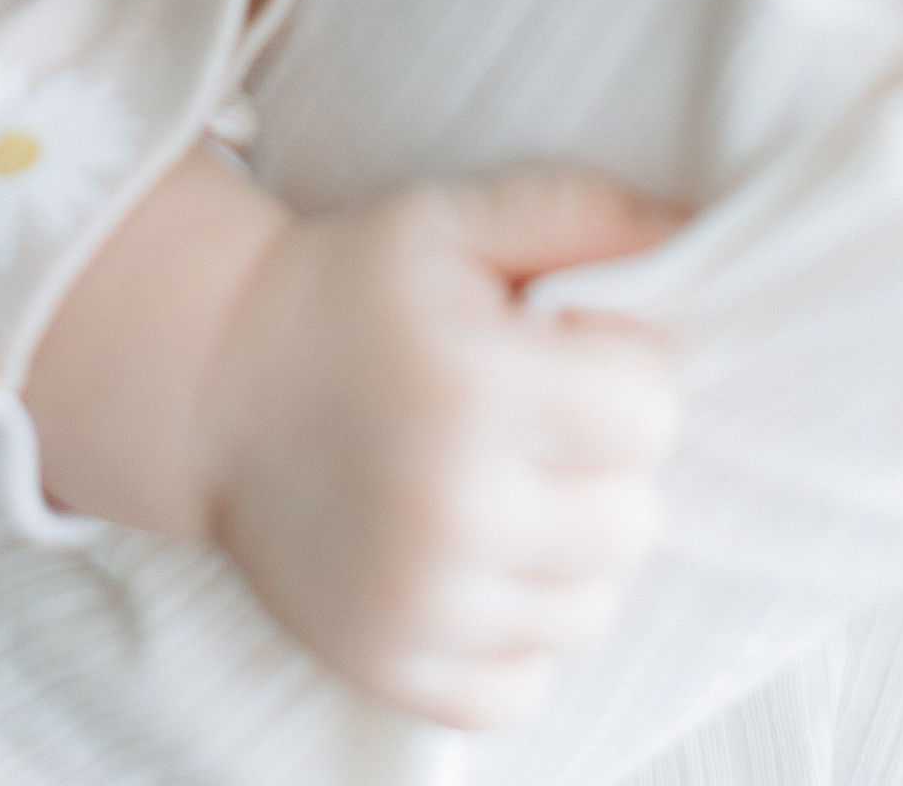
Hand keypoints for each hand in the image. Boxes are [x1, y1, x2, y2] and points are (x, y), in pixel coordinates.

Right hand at [26, 151, 677, 732]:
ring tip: (498, 486)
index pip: (651, 410)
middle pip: (633, 521)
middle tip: (534, 424)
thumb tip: (692, 235)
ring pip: (589, 609)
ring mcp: (421, 606)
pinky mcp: (391, 669)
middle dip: (604, 465)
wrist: (210, 383)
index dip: (622, 371)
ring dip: (565, 551)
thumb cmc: (349, 291)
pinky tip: (473, 562)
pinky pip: (523, 689)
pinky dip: (514, 636)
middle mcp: (452, 509)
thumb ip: (583, 215)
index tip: (564, 353)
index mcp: (475, 387)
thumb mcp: (455, 221)